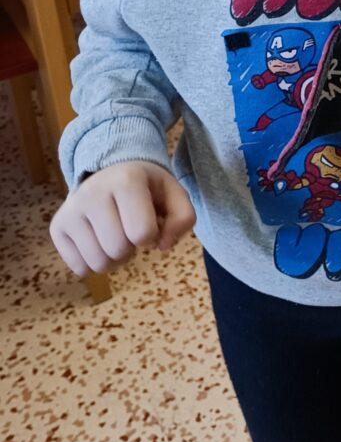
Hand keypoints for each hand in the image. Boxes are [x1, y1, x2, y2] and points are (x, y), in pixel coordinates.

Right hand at [50, 161, 194, 278]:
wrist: (110, 172)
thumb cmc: (146, 188)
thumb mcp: (174, 194)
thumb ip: (183, 219)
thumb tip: (163, 246)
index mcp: (126, 180)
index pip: (142, 233)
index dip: (152, 235)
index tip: (149, 222)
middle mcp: (92, 192)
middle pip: (117, 250)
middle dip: (131, 248)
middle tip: (130, 231)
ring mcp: (71, 210)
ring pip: (98, 263)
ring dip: (114, 259)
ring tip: (116, 237)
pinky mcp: (57, 227)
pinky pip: (79, 268)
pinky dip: (94, 263)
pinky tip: (98, 242)